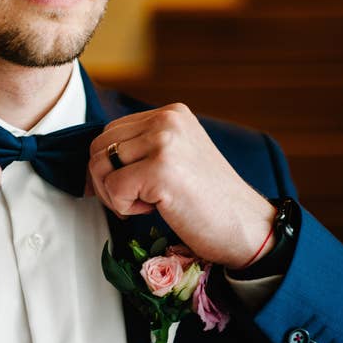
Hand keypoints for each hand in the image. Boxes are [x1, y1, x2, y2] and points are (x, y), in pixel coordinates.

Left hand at [88, 103, 275, 268]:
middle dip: (106, 180)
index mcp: (171, 114)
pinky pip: (113, 188)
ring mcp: (164, 142)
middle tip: (134, 200)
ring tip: (146, 204)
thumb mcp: (176, 158)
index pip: (111, 131)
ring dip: (115, 195)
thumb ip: (142, 147)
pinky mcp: (160, 170)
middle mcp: (167, 120)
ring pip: (100, 166)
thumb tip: (94, 159)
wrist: (248, 229)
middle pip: (99, 146)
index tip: (127, 188)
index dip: (109, 165)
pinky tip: (154, 209)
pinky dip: (125, 207)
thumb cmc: (209, 202)